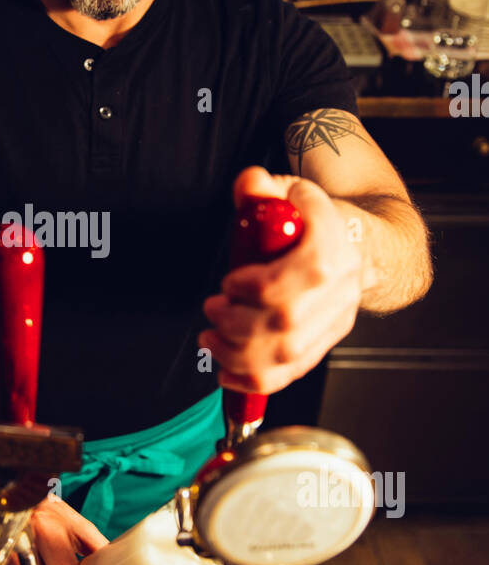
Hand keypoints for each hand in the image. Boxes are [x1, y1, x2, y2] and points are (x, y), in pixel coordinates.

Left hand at [199, 165, 361, 396]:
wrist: (353, 248)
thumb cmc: (311, 224)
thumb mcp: (288, 194)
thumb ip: (263, 189)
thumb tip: (249, 185)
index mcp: (335, 247)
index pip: (310, 268)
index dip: (260, 282)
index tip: (231, 279)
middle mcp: (340, 288)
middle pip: (288, 318)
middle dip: (236, 320)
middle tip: (212, 308)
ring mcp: (334, 322)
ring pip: (285, 354)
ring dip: (236, 352)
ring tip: (210, 337)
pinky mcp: (323, 345)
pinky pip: (288, 375)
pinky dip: (250, 379)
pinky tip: (224, 369)